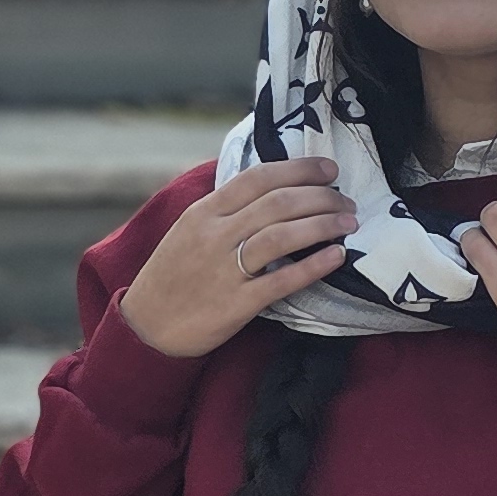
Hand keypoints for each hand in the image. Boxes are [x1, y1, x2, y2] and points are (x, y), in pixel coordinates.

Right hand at [118, 159, 355, 357]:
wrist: (147, 326)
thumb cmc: (173, 275)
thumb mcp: (189, 229)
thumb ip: (225, 209)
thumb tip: (274, 188)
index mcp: (204, 212)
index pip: (258, 177)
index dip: (299, 169)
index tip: (329, 169)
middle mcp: (214, 235)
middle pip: (277, 203)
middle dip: (321, 197)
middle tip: (347, 200)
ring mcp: (225, 269)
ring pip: (282, 235)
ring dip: (323, 224)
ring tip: (349, 223)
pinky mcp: (237, 304)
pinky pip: (282, 280)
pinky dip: (314, 265)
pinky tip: (336, 256)